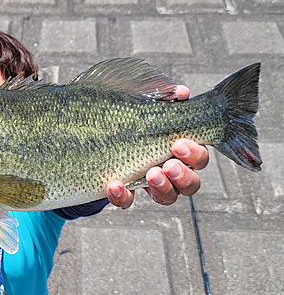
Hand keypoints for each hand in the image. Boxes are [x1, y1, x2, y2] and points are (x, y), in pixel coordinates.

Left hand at [107, 85, 209, 208]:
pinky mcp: (126, 191)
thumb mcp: (146, 101)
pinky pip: (128, 201)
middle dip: (182, 175)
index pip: (198, 157)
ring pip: (167, 197)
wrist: (97, 127)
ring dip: (162, 188)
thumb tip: (178, 93)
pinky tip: (115, 185)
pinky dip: (123, 196)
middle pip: (191, 183)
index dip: (194, 154)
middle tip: (169, 165)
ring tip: (151, 175)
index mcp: (180, 148)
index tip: (179, 143)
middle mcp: (170, 169)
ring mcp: (149, 183)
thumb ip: (163, 97)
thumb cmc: (131, 113)